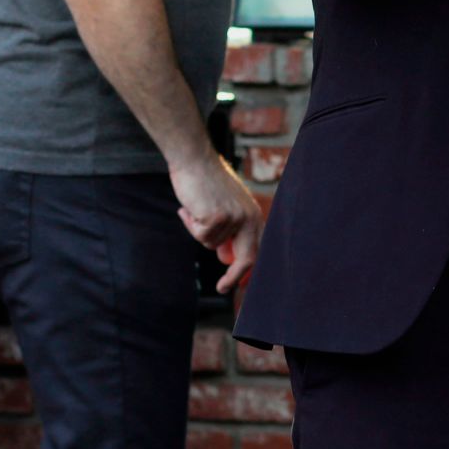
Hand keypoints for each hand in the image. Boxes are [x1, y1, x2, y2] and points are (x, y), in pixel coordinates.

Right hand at [172, 151, 261, 293]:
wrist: (194, 160)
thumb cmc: (205, 183)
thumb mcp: (223, 209)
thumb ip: (228, 232)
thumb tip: (226, 258)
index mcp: (254, 215)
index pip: (258, 249)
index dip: (251, 270)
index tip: (242, 286)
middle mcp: (249, 217)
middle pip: (248, 258)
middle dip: (234, 277)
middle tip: (222, 289)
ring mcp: (234, 218)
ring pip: (211, 244)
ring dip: (198, 231)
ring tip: (196, 210)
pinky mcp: (217, 217)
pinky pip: (201, 235)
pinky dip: (191, 224)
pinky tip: (190, 208)